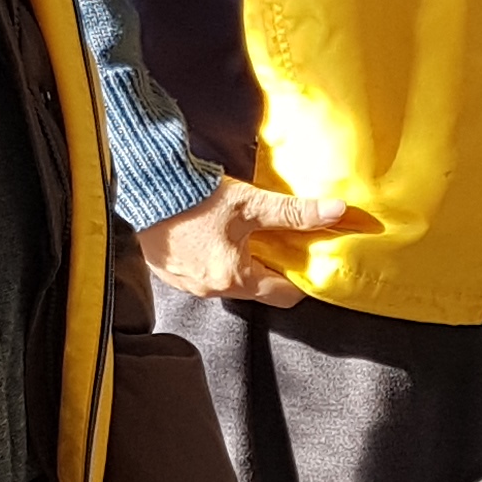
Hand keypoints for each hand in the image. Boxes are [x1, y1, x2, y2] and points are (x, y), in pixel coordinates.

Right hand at [135, 179, 359, 305]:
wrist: (144, 186)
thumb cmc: (193, 197)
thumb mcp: (251, 203)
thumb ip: (295, 212)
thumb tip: (337, 211)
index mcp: (234, 278)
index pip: (285, 295)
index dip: (303, 277)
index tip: (310, 258)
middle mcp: (211, 289)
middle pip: (258, 289)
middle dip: (274, 267)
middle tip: (282, 241)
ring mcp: (187, 284)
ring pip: (230, 281)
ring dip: (244, 263)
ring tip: (249, 234)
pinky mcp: (170, 272)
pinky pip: (204, 274)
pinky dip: (217, 259)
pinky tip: (217, 235)